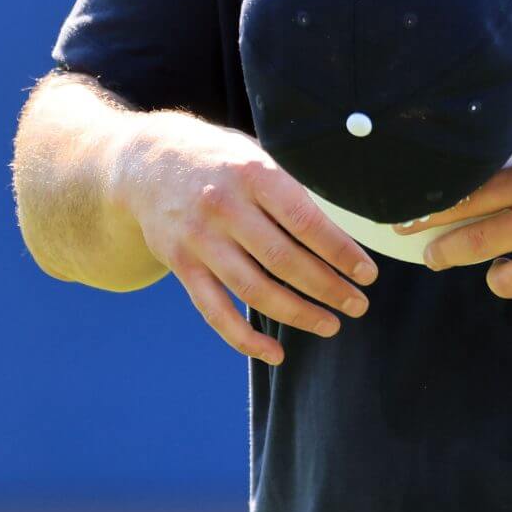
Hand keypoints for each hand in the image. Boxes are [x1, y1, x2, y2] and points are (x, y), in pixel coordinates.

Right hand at [120, 115, 377, 364]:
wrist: (145, 162)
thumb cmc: (217, 160)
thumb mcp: (254, 156)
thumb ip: (289, 192)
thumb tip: (340, 234)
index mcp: (252, 174)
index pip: (306, 222)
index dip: (341, 252)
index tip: (367, 274)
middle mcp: (224, 207)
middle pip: (284, 261)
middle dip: (328, 288)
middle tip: (358, 305)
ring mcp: (199, 239)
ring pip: (254, 290)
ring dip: (297, 314)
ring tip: (331, 325)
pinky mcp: (181, 265)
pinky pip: (215, 311)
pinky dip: (245, 339)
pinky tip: (275, 354)